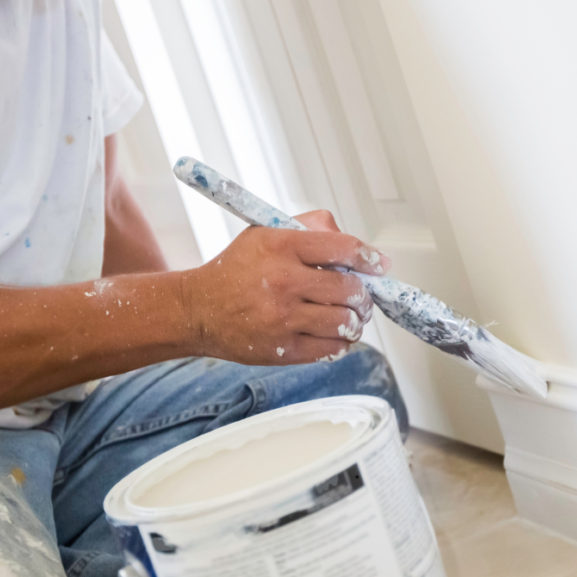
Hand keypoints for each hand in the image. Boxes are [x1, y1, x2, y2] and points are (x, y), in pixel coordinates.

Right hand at [180, 210, 388, 363]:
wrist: (197, 310)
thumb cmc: (237, 270)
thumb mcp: (265, 233)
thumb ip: (310, 227)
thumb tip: (353, 246)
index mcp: (281, 245)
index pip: (343, 248)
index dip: (369, 258)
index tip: (379, 264)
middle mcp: (284, 281)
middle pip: (350, 289)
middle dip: (363, 295)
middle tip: (361, 297)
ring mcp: (283, 318)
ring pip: (346, 322)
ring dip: (355, 320)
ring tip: (348, 316)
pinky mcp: (283, 349)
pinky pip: (332, 349)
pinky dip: (341, 342)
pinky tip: (333, 333)